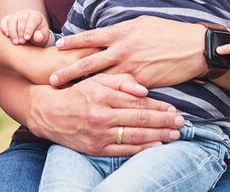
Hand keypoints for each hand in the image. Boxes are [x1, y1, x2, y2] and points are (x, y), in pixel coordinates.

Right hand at [1, 9, 50, 45]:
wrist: (32, 35)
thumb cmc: (39, 36)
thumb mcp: (43, 37)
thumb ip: (41, 37)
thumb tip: (37, 37)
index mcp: (36, 16)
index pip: (32, 20)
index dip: (29, 29)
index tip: (26, 38)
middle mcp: (26, 13)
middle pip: (21, 19)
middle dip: (20, 31)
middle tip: (21, 42)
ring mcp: (17, 15)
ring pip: (12, 20)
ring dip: (12, 32)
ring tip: (15, 42)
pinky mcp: (9, 18)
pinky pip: (4, 21)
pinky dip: (4, 28)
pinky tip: (7, 36)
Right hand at [28, 73, 183, 156]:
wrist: (48, 113)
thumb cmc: (75, 93)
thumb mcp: (95, 80)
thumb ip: (120, 82)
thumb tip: (143, 89)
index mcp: (103, 95)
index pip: (137, 102)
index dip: (158, 106)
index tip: (173, 108)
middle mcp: (102, 115)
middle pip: (140, 119)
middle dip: (164, 121)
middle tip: (181, 122)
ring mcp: (99, 133)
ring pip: (135, 136)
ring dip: (158, 136)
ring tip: (175, 134)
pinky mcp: (96, 148)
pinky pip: (123, 150)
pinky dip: (142, 149)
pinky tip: (156, 146)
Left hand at [51, 17, 205, 87]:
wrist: (192, 47)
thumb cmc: (167, 32)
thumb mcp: (140, 24)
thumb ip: (121, 31)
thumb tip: (107, 34)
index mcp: (121, 33)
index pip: (90, 37)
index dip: (73, 42)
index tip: (57, 46)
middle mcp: (122, 50)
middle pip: (88, 62)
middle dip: (69, 71)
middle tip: (51, 79)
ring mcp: (131, 68)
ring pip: (101, 80)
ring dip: (83, 87)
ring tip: (67, 94)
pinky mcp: (142, 83)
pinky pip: (121, 92)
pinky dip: (108, 97)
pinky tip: (98, 104)